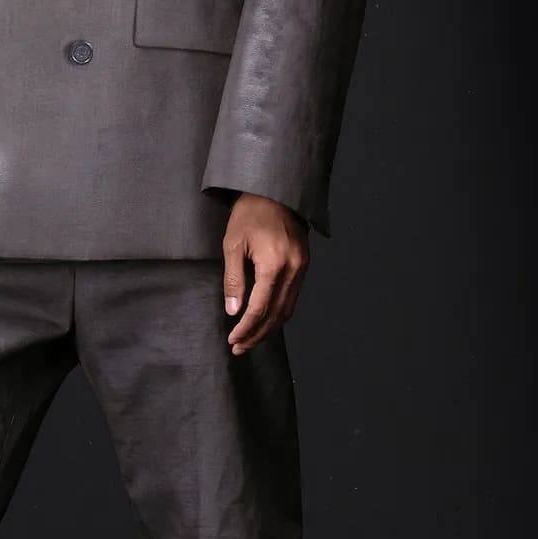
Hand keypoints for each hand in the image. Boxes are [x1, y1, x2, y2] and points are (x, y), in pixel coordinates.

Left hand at [221, 193, 308, 353]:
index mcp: (274, 264)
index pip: (260, 308)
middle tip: (240, 348)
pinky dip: (279, 313)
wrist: (275, 191)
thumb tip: (233, 311)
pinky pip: (293, 297)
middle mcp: (293, 269)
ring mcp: (302, 267)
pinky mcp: (304, 265)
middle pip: (276, 315)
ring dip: (269, 328)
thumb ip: (234, 280)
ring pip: (287, 309)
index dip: (246, 328)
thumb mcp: (233, 244)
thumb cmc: (250, 214)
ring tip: (250, 339)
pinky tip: (266, 320)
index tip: (233, 340)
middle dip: (257, 334)